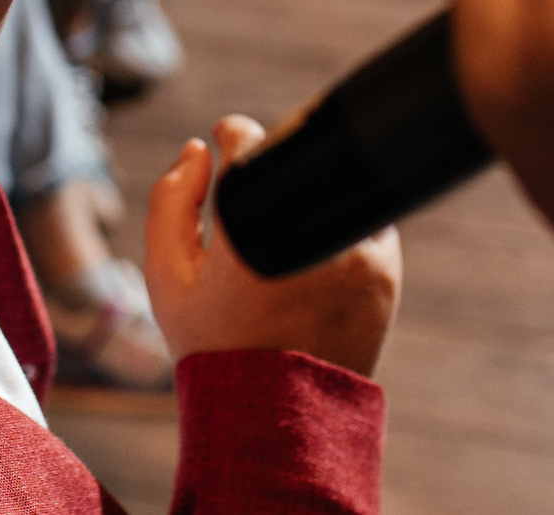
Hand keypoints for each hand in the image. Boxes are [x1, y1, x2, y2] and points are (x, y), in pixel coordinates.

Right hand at [147, 114, 401, 376]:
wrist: (277, 417)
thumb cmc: (213, 343)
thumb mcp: (168, 277)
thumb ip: (170, 200)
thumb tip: (198, 149)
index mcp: (247, 226)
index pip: (247, 137)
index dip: (232, 136)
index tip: (228, 143)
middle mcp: (308, 231)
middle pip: (294, 154)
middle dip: (272, 165)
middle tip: (255, 199)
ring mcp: (354, 250)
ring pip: (332, 186)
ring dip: (311, 194)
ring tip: (286, 235)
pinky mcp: (385, 272)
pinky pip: (365, 223)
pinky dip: (342, 229)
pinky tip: (315, 259)